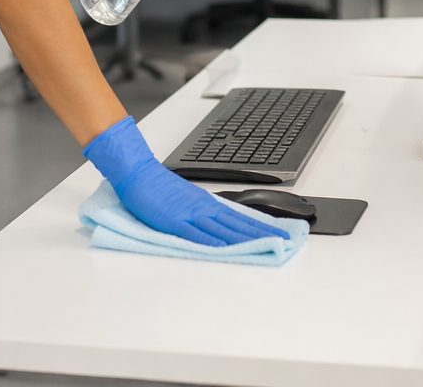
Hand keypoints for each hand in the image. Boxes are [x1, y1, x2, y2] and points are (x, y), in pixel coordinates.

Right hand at [84, 117, 286, 246]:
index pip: (240, 219)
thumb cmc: (159, 187)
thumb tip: (223, 223)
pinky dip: (214, 242)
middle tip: (284, 242)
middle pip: (238, 225)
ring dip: (246, 240)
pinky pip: (197, 234)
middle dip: (262, 235)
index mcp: (207, 204)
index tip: (281, 235)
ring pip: (224, 230)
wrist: (138, 173)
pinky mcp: (175, 221)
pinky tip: (227, 249)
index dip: (262, 227)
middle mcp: (204, 209)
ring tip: (268, 246)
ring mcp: (190, 215)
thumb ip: (204, 212)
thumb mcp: (187, 199)